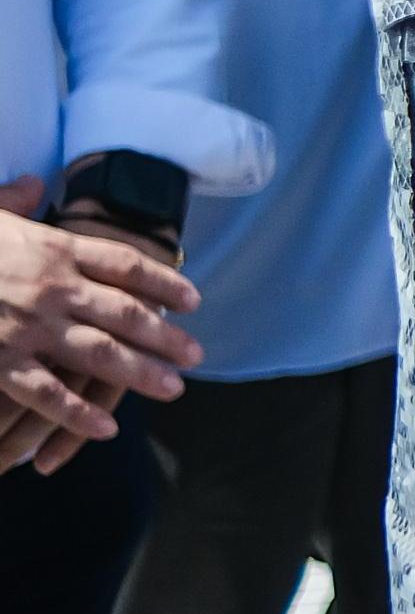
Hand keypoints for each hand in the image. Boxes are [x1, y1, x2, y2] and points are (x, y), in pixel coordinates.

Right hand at [0, 173, 198, 474]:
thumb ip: (13, 200)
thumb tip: (34, 185)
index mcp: (52, 248)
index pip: (125, 265)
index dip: (162, 282)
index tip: (191, 299)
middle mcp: (51, 288)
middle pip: (125, 313)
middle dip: (164, 336)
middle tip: (195, 355)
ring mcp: (27, 327)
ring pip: (99, 354)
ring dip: (141, 373)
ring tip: (173, 388)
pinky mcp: (0, 360)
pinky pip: (47, 392)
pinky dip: (78, 413)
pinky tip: (107, 428)